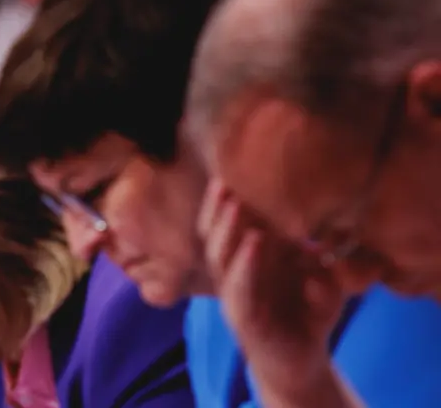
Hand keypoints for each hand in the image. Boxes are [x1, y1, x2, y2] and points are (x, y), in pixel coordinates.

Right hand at [199, 181, 345, 403]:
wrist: (302, 364)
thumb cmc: (306, 313)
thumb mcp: (320, 276)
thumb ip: (320, 256)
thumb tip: (320, 238)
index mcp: (243, 259)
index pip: (222, 224)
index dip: (219, 200)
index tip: (227, 169)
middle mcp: (232, 274)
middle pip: (213, 235)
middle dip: (216, 209)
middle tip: (225, 180)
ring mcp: (234, 296)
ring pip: (220, 259)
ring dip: (227, 231)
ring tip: (237, 205)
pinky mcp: (244, 319)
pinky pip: (239, 290)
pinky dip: (246, 266)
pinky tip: (254, 245)